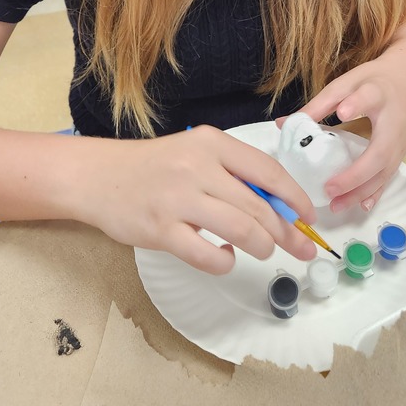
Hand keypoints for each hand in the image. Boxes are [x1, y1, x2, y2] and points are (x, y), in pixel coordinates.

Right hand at [75, 126, 317, 273]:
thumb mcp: (195, 154)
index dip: (294, 198)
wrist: (97, 176)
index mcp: (212, 143)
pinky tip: (225, 257)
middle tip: (301, 248)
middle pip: (259, 206)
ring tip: (262, 250)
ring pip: (241, 230)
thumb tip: (280, 206)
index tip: (309, 217)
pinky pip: (208, 255)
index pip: (268, 172)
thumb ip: (233, 173)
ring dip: (262, 246)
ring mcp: (178, 199)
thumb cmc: (154, 168)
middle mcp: (197, 167)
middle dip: (288, 232)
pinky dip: (225, 262)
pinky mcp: (161, 230)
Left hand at [290, 45, 405, 213]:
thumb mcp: (346, 83)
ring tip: (336, 204)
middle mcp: (394, 122)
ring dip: (361, 191)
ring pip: (384, 171)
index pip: (369, 98)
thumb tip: (284, 123)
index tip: (342, 112)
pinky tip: (361, 206)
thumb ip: (318, 104)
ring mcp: (401, 141)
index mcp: (378, 94)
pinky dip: (375, 193)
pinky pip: (389, 176)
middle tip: (330, 187)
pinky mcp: (402, 152)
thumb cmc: (374, 79)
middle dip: (356, 173)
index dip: (357, 104)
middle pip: (380, 151)